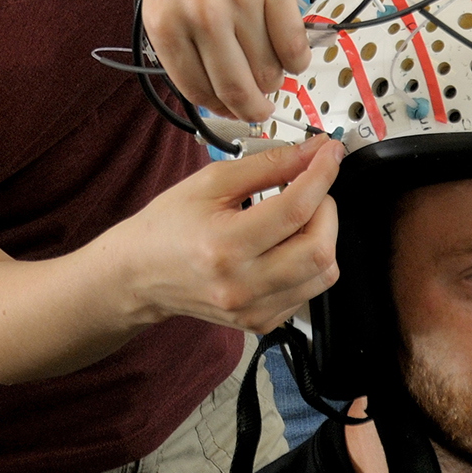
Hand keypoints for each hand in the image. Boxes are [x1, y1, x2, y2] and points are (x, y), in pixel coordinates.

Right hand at [117, 136, 342, 334]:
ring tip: (298, 216)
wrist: (141, 273)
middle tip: (311, 188)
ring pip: (324, 272)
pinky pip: (310, 290)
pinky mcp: (262, 321)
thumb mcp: (212, 182)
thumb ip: (268, 165)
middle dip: (327, 207)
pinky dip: (309, 261)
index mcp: (224, 246)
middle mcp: (242, 285)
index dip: (321, 174)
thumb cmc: (169, 225)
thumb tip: (312, 152)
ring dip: (323, 234)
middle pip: (319, 248)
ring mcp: (254, 309)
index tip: (329, 153)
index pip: (294, 209)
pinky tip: (285, 244)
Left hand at [136, 0, 311, 120]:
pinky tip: (295, 53)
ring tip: (276, 71)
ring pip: (269, 67)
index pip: (197, 90)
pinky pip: (293, 40)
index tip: (232, 110)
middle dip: (253, 108)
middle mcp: (200, 18)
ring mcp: (239, 0)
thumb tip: (214, 80)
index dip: (219, 107)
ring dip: (276, 78)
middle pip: (238, 88)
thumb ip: (182, 34)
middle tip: (263, 109)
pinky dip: (298, 57)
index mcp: (164, 24)